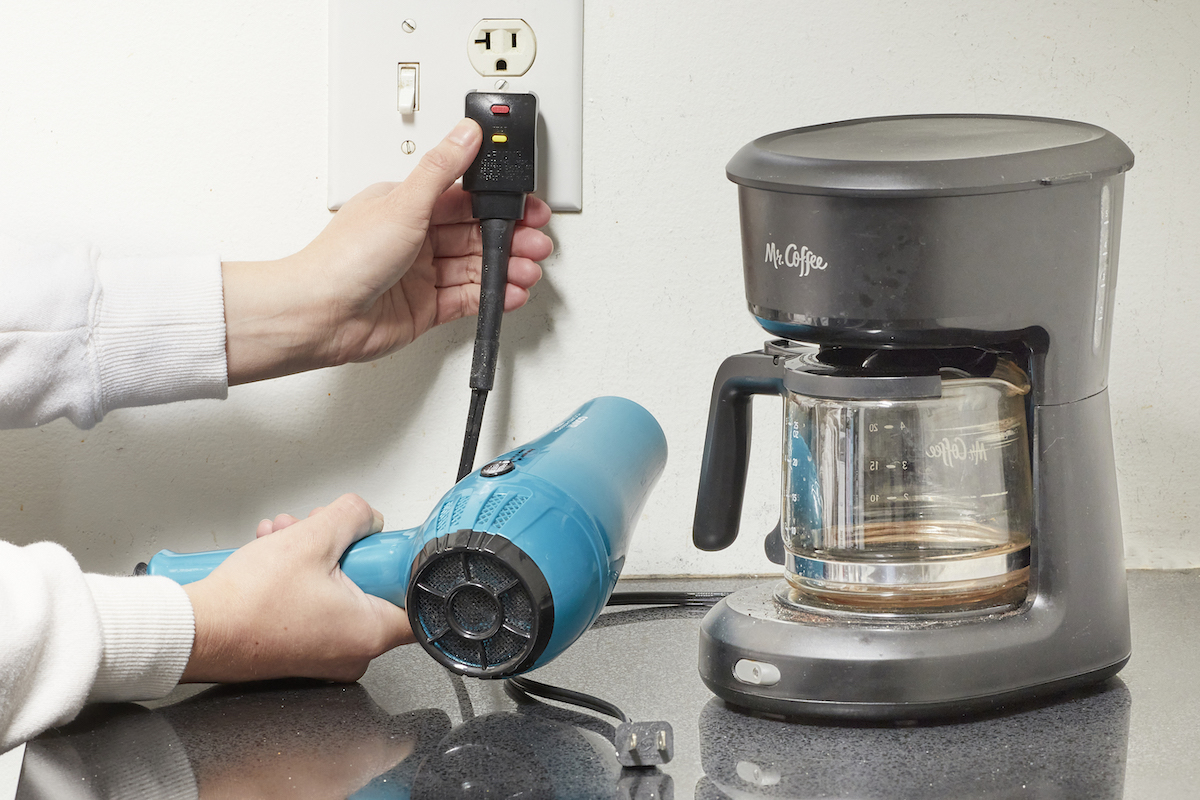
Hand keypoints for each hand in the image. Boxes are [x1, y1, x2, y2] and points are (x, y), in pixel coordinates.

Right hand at [181, 494, 411, 683]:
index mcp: (369, 633)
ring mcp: (325, 655)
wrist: (196, 631)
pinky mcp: (299, 650)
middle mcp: (352, 652)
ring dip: (313, 554)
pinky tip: (273, 550)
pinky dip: (299, 575)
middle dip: (344, 547)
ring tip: (284, 534)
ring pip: (337, 590)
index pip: (417, 603)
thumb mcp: (311, 539)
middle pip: (370, 586)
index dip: (404, 566)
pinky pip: (315, 604)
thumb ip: (352, 517)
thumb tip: (366, 516)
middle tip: (322, 530)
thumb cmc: (248, 603)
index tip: (391, 547)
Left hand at [222, 118, 553, 383]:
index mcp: (408, 205)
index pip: (466, 199)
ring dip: (505, 267)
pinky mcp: (426, 307)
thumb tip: (466, 133)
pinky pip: (469, 297)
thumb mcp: (402, 204)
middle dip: (510, 238)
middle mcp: (415, 237)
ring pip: (476, 266)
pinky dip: (492, 295)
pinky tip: (509, 292)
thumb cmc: (343, 260)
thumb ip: (442, 170)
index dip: (500, 204)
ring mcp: (421, 274)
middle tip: (536, 243)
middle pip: (476, 234)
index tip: (528, 208)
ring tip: (527, 271)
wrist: (319, 316)